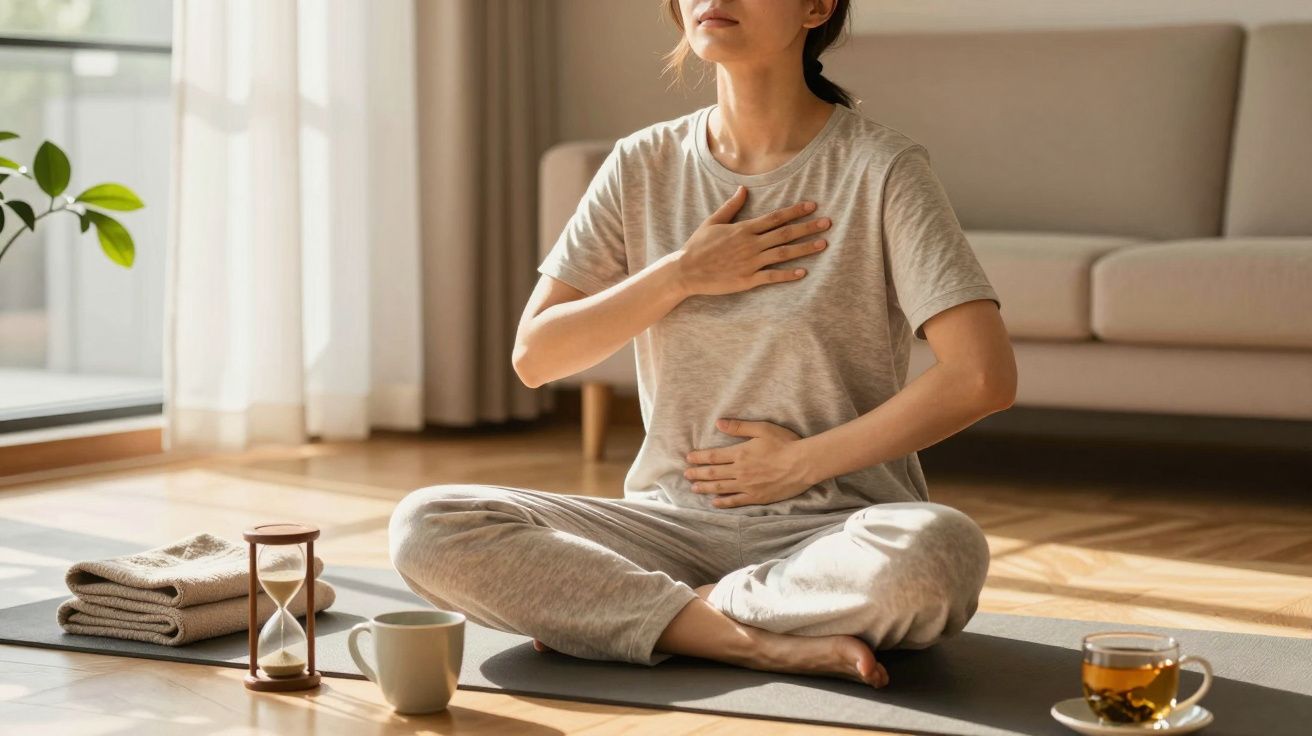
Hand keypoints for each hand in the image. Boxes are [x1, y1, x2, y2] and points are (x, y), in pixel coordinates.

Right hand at [675, 186, 831, 297]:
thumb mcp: (713, 221)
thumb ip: (731, 206)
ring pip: (783, 254)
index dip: (796, 211)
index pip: (776, 217)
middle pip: (785, 233)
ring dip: (804, 248)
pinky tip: (803, 272)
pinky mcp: (747, 280)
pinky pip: (772, 276)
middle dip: (808, 227)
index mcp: (744, 229)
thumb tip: (743, 189)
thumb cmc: (698, 245)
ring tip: (823, 244)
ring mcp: (750, 263)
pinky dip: (788, 275)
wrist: (686, 270)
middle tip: (828, 223)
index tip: (812, 205)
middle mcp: (751, 244)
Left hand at [684, 418, 814, 508]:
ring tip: (694, 489)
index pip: (713, 456)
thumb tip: (719, 423)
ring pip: (721, 488)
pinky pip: (736, 501)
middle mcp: (740, 471)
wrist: (803, 464)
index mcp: (740, 453)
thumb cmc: (785, 443)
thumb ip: (739, 427)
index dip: (699, 457)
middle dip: (697, 474)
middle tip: (686, 475)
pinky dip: (723, 502)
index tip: (689, 458)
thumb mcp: (762, 429)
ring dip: (706, 488)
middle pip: (713, 473)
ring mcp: (748, 486)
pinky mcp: (757, 497)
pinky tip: (714, 503)